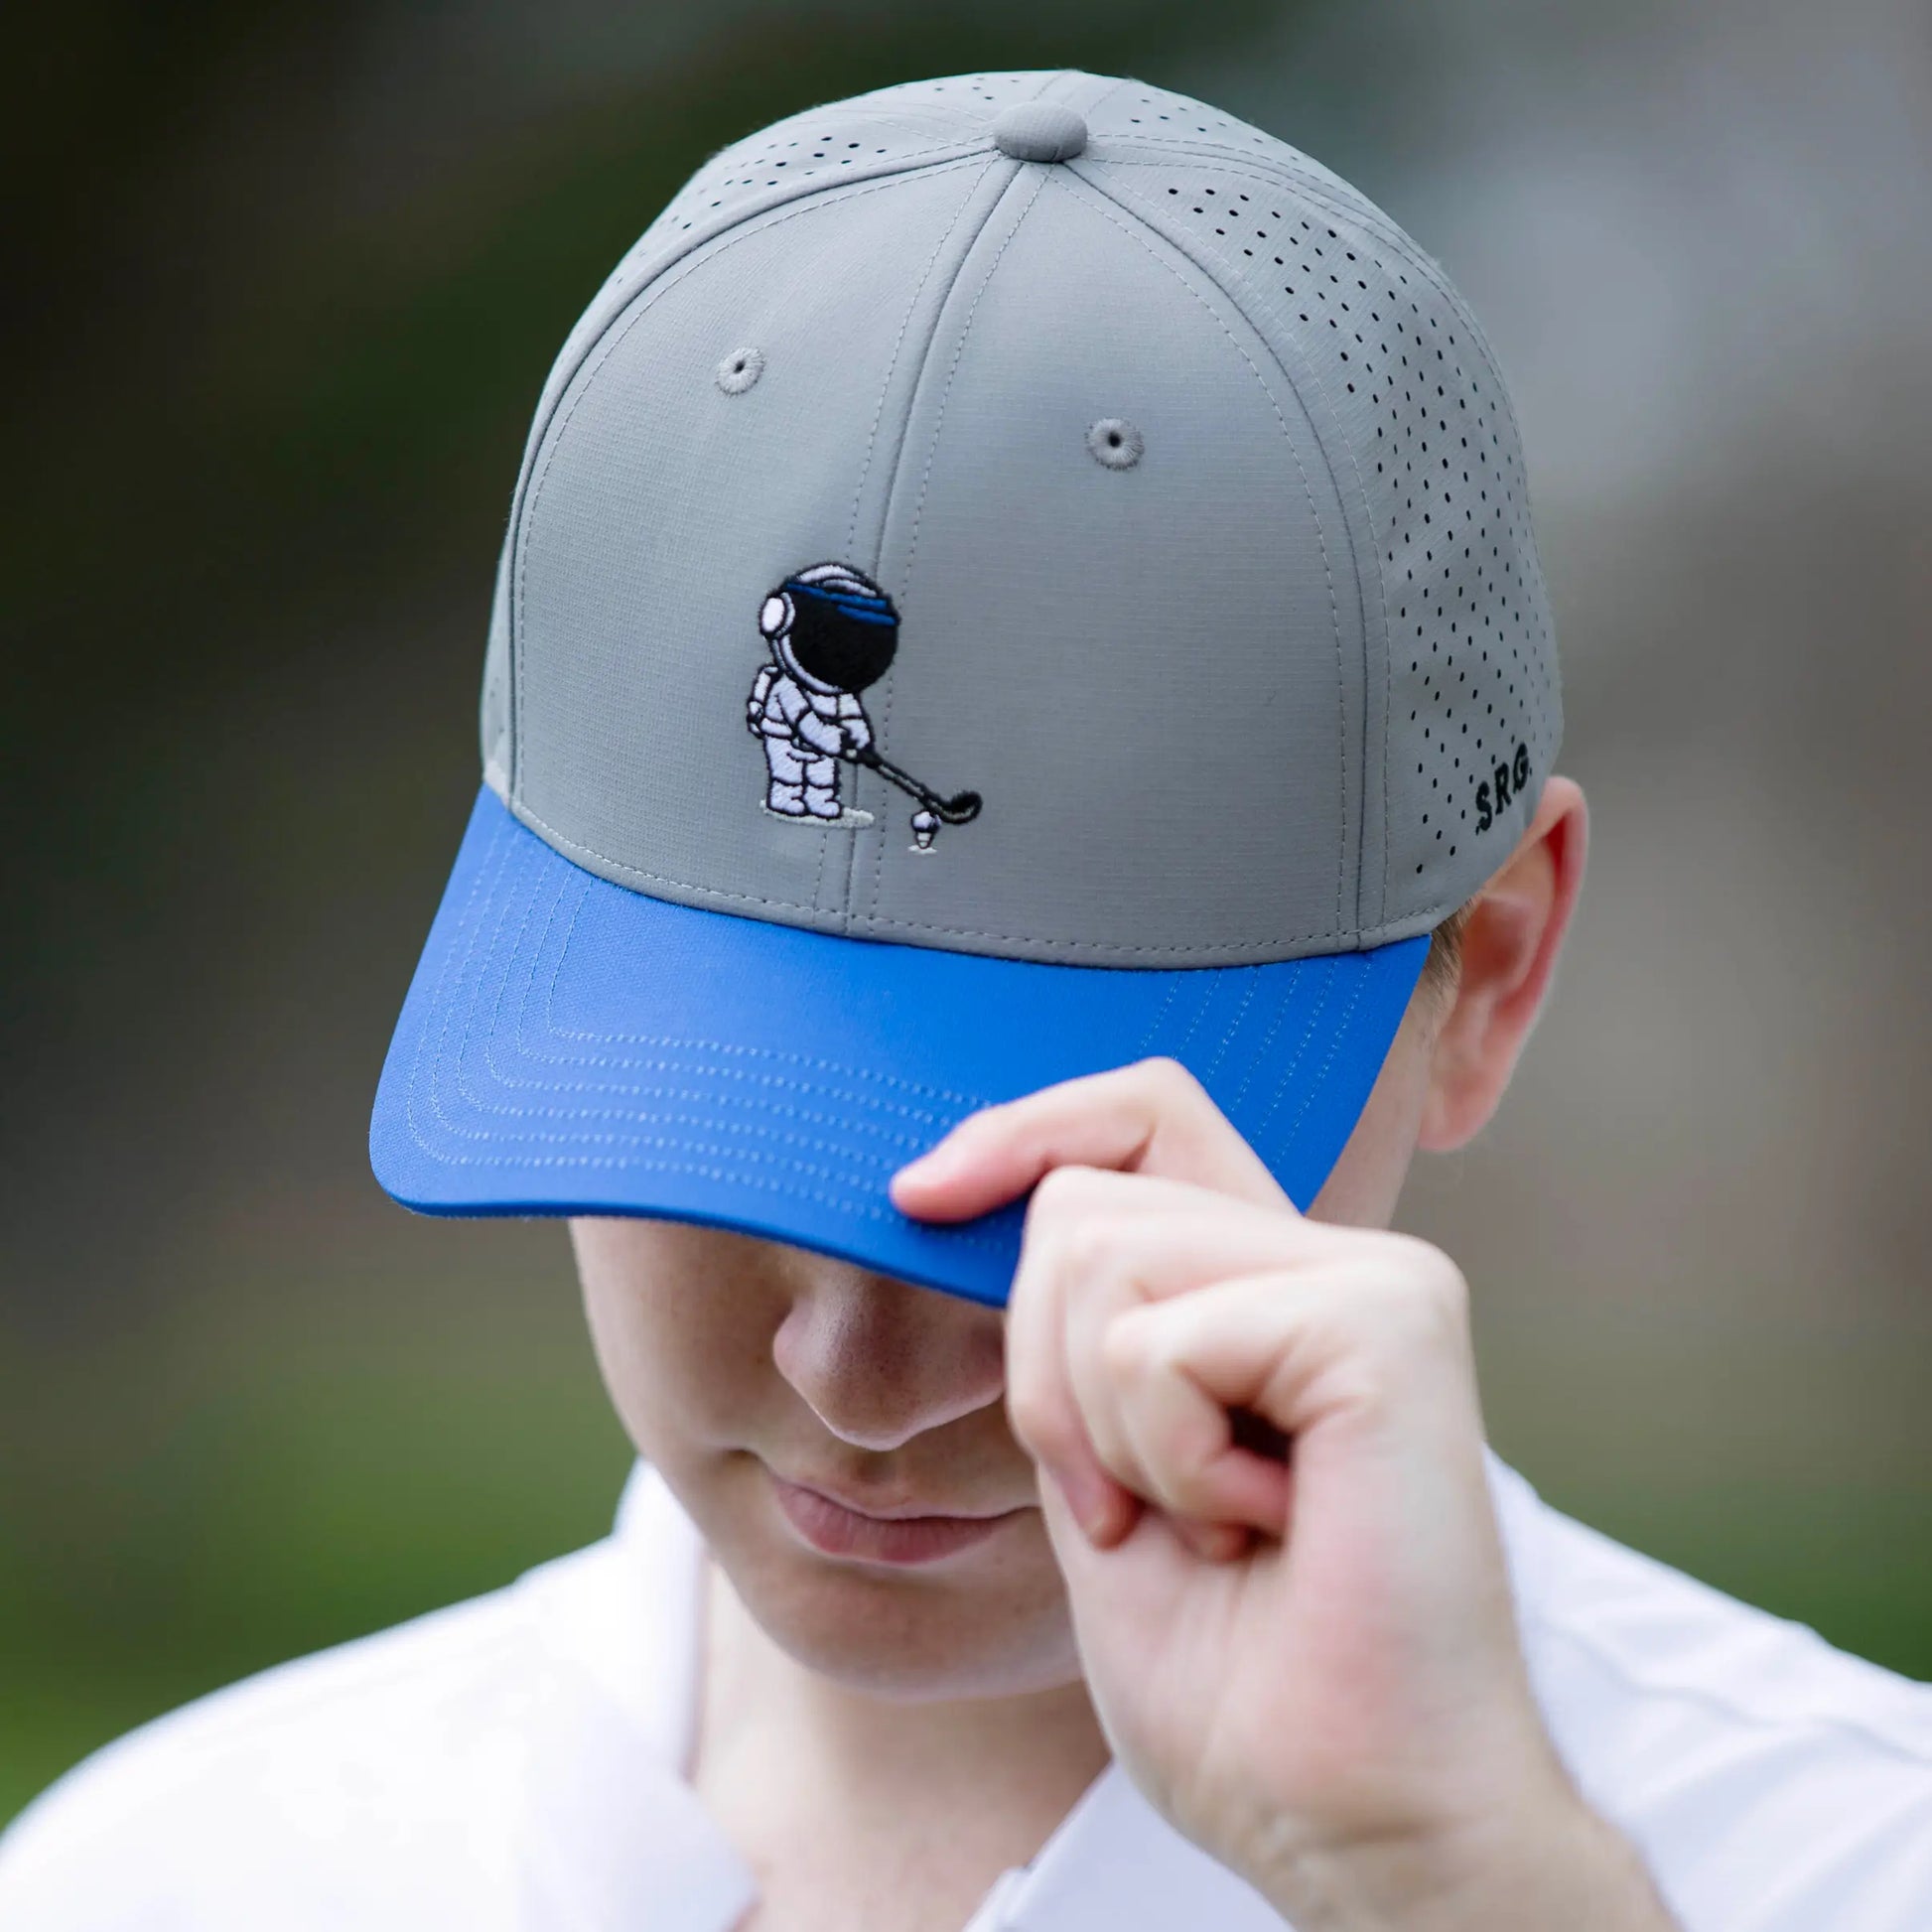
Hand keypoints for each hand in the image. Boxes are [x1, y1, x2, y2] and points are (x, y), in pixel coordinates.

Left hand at [892, 1059, 1676, 1931]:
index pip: (1137, 1117)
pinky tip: (1263, 1529)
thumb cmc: (1235, 1679)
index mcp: (1271, 1287)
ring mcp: (1372, 1278)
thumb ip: (1072, 1338)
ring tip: (1209, 1525)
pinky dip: (1163, 1462)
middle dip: (1041, 1373)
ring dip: (1101, 1434)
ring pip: (1095, 1256)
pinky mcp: (1386, 1319)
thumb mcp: (1103, 1471)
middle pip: (1078, 1202)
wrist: (1352, 1821)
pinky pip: (1157, 1344)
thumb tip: (964, 1205)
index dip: (1020, 1132)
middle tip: (1130, 1509)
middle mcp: (1332, 1259)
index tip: (918, 1197)